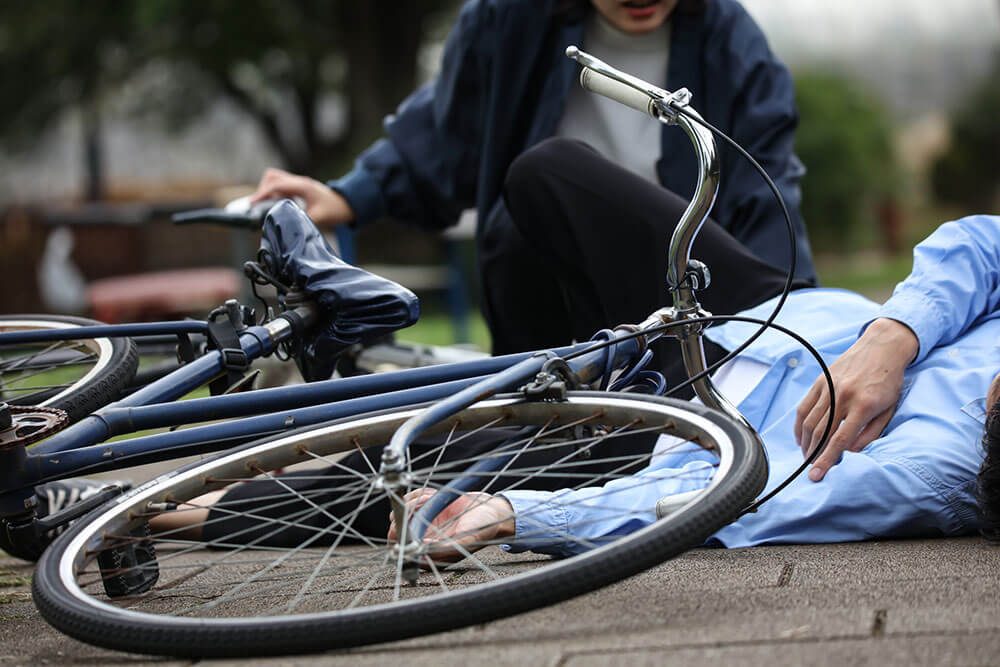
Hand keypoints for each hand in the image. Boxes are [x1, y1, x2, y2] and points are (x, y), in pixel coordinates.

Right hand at [249, 167, 353, 226]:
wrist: (347, 204)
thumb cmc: (336, 209)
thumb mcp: (320, 217)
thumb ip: (303, 221)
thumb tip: (287, 229)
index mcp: (302, 186)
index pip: (276, 184)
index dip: (262, 194)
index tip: (252, 204)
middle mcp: (298, 182)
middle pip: (272, 177)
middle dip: (262, 190)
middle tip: (258, 206)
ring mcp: (298, 184)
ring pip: (275, 180)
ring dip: (267, 191)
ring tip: (264, 207)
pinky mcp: (298, 188)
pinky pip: (281, 187)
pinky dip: (274, 194)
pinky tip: (275, 207)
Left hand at [387, 489, 514, 563]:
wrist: (491, 510)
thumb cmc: (483, 528)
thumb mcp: (467, 540)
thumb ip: (445, 549)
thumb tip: (421, 552)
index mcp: (431, 555)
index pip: (402, 549)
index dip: (402, 533)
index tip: (410, 520)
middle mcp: (423, 541)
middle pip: (396, 530)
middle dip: (406, 512)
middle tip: (423, 502)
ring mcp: (422, 524)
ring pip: (400, 512)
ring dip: (414, 501)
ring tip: (432, 497)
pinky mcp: (424, 509)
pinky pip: (409, 499)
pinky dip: (418, 493)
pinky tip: (433, 494)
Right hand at [794, 318, 918, 481]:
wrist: (882, 348)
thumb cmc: (889, 381)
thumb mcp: (888, 410)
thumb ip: (870, 433)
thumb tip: (849, 450)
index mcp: (863, 406)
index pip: (839, 440)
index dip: (825, 460)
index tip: (816, 476)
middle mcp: (843, 396)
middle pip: (820, 433)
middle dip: (812, 455)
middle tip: (811, 469)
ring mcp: (829, 388)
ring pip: (809, 421)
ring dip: (806, 443)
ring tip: (807, 456)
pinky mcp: (820, 382)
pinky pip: (804, 407)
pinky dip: (799, 425)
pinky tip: (801, 438)